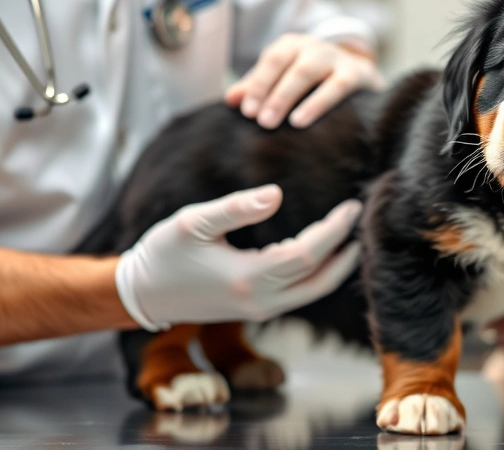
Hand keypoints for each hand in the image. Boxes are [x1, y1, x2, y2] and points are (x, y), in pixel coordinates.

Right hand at [115, 185, 361, 330]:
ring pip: (314, 291)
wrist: (142, 294)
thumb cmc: (163, 254)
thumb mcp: (193, 223)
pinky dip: (319, 273)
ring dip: (337, 265)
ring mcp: (260, 310)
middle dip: (346, 250)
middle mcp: (261, 301)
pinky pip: (300, 294)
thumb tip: (277, 194)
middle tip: (361, 219)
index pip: (307, 255)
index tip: (351, 205)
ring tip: (352, 235)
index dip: (333, 230)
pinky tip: (325, 251)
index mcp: (249, 279)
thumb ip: (236, 208)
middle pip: (321, 279)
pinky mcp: (257, 309)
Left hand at [225, 34, 385, 129]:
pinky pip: (337, 86)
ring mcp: (335, 57)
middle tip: (261, 122)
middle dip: (272, 93)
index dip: (257, 84)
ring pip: (308, 72)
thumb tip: (230, 100)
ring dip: (290, 97)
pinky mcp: (357, 73)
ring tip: (279, 123)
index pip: (271, 60)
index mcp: (291, 46)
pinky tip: (302, 120)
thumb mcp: (284, 80)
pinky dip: (318, 103)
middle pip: (287, 65)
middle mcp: (312, 47)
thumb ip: (258, 88)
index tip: (246, 111)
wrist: (361, 77)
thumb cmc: (314, 82)